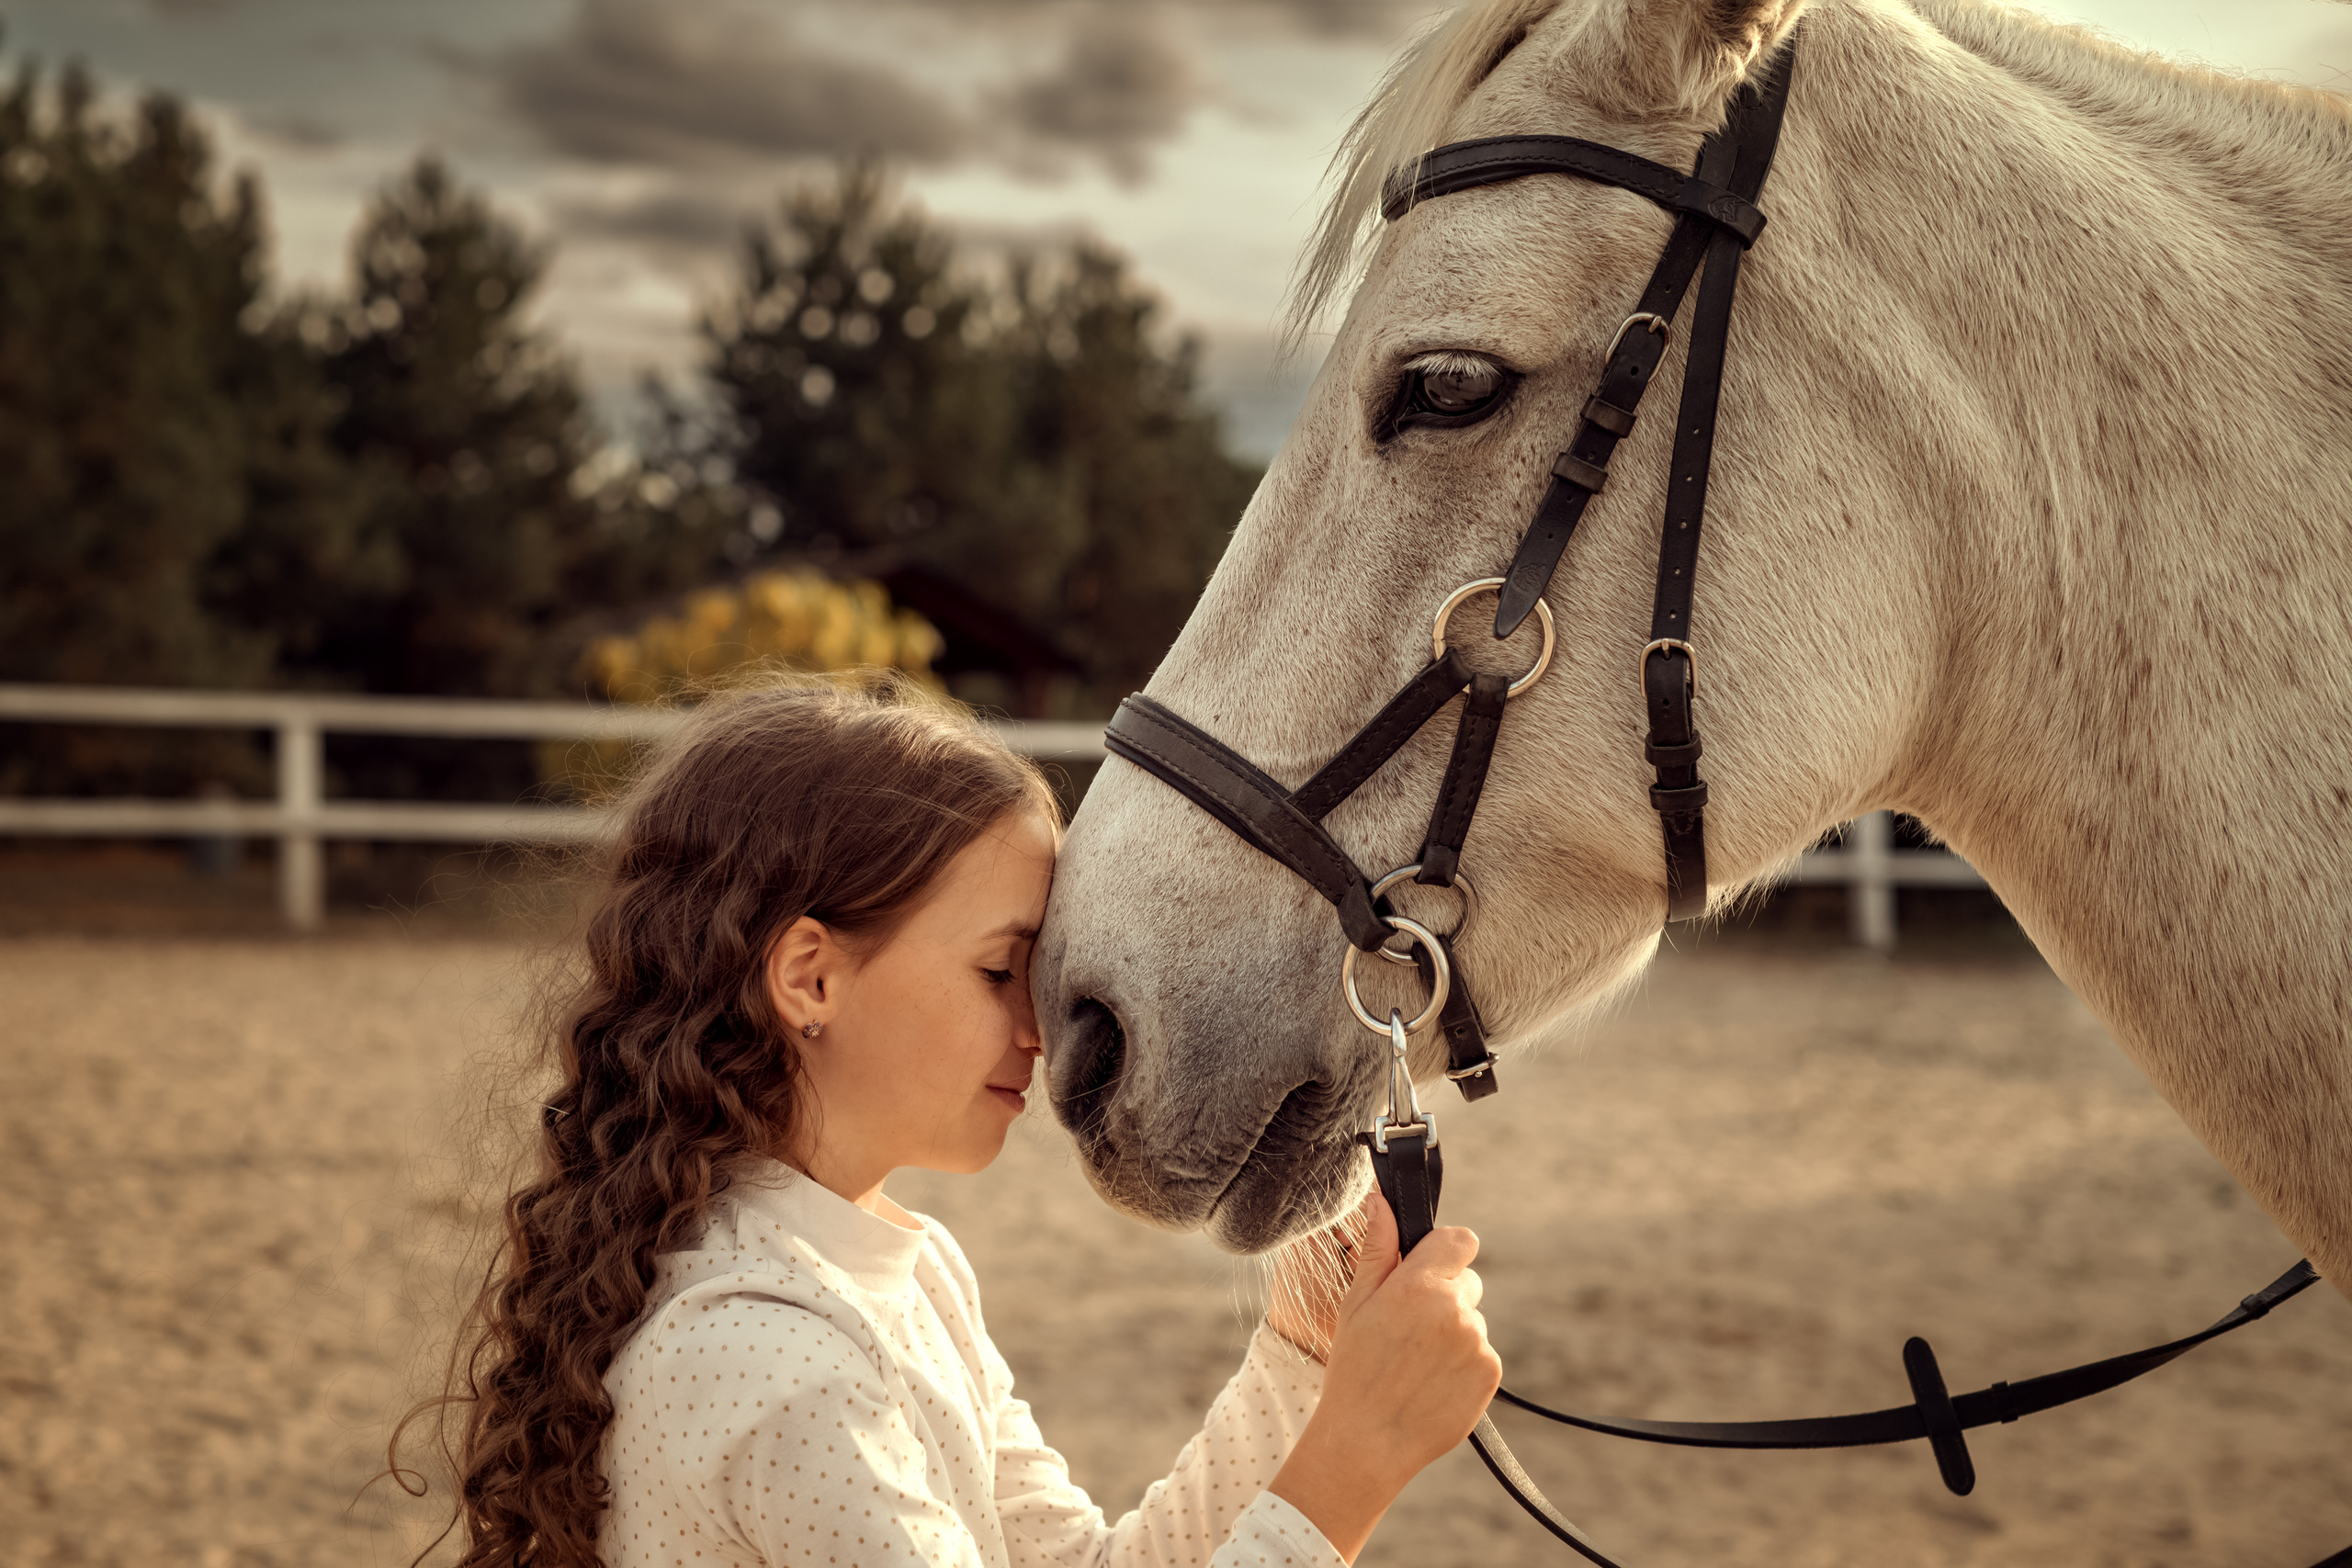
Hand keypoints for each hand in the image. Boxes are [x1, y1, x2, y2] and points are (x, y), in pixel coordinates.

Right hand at [1268, 1189, 1499, 1562]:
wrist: (1368, 1441)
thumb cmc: (1354, 1369)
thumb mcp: (1356, 1303)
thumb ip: (1377, 1247)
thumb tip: (1381, 1200)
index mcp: (1419, 1285)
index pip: (1460, 1240)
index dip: (1444, 1251)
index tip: (1427, 1268)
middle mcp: (1455, 1309)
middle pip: (1466, 1281)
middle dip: (1443, 1294)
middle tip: (1407, 1329)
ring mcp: (1477, 1342)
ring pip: (1471, 1319)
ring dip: (1451, 1332)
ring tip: (1415, 1364)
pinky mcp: (1490, 1373)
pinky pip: (1481, 1352)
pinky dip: (1463, 1363)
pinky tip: (1431, 1382)